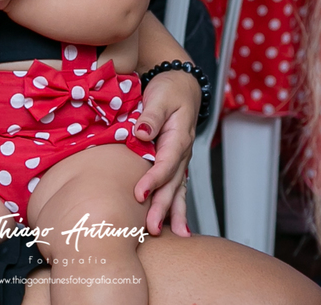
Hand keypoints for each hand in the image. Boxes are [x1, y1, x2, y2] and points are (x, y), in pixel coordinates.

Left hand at [132, 70, 200, 237]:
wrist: (182, 86)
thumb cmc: (170, 90)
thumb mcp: (160, 96)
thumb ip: (151, 115)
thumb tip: (141, 132)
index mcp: (178, 137)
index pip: (165, 163)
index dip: (153, 180)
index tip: (138, 194)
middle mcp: (181, 152)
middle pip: (172, 183)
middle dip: (162, 206)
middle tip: (151, 227)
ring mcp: (179, 159)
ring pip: (177, 189)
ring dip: (172, 212)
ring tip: (172, 234)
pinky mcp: (174, 163)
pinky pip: (176, 187)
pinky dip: (176, 207)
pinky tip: (176, 227)